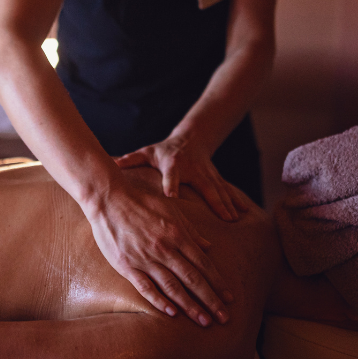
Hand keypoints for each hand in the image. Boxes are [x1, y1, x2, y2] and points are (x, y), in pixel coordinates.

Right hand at [87, 177, 233, 326]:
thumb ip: (191, 230)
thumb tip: (209, 247)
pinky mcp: (128, 266)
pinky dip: (160, 301)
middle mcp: (165, 249)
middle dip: (210, 300)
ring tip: (204, 321)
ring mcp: (146, 259)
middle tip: (224, 318)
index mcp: (177, 235)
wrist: (108, 198)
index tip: (229, 298)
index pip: (203, 264)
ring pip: (173, 287)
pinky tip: (172, 313)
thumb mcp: (171, 209)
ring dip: (190, 306)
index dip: (218, 283)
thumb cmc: (141, 201)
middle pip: (193, 279)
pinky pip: (146, 287)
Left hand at [116, 137, 247, 222]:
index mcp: (173, 165)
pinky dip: (236, 200)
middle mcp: (193, 169)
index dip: (171, 185)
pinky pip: (227, 190)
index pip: (171, 176)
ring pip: (220, 189)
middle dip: (215, 201)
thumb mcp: (148, 152)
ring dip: (229, 204)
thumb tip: (112, 162)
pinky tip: (245, 213)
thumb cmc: (164, 151)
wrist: (191, 139)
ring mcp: (207, 174)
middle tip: (224, 217)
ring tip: (235, 219)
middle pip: (205, 186)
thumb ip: (131, 159)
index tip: (171, 197)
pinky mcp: (215, 177)